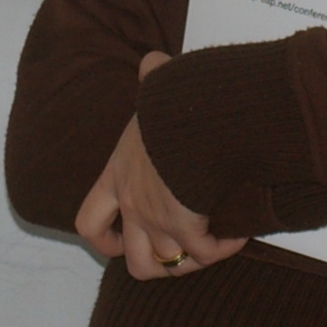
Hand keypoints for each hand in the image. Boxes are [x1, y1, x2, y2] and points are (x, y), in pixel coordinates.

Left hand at [75, 51, 247, 278]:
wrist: (193, 116)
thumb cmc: (172, 101)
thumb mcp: (154, 87)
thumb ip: (151, 76)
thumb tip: (154, 60)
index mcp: (117, 175)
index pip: (89, 223)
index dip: (103, 240)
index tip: (117, 241)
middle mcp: (132, 204)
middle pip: (130, 258)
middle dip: (152, 262)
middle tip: (173, 253)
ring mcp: (157, 219)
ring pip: (166, 266)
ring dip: (190, 261)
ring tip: (210, 247)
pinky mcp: (187, 226)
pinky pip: (205, 253)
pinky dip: (222, 248)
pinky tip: (237, 235)